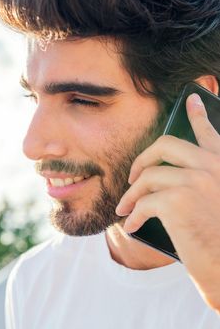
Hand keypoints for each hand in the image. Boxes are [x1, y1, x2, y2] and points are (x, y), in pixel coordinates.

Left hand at [116, 93, 219, 311]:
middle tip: (132, 176)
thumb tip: (165, 172)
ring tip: (125, 207)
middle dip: (143, 159)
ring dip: (132, 194)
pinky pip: (143, 201)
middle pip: (166, 144)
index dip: (198, 114)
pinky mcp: (178, 202)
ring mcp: (196, 182)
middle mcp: (212, 167)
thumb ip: (199, 180)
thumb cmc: (217, 237)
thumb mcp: (215, 200)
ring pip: (149, 175)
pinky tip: (132, 225)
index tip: (192, 99)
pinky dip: (133, 214)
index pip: (209, 132)